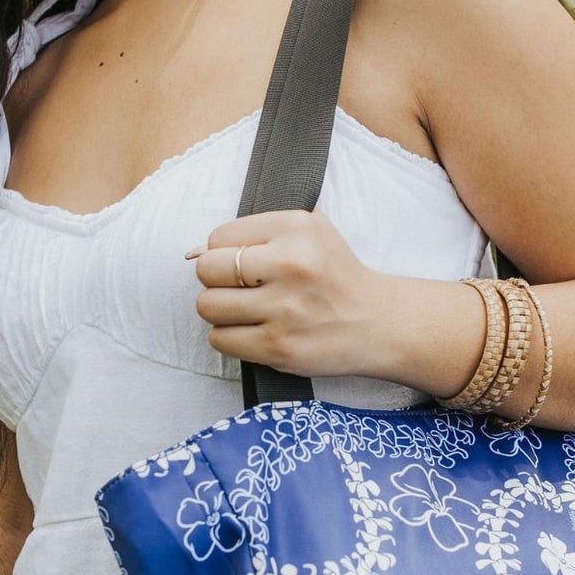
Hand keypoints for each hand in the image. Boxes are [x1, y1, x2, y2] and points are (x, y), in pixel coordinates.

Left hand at [187, 209, 389, 377]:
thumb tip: (197, 251)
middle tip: (240, 289)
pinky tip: (254, 332)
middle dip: (216, 281)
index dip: (224, 254)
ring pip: (208, 306)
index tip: (246, 266)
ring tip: (246, 311)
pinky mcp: (278, 347)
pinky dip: (230, 338)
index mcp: (294, 228)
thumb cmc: (335, 276)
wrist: (377, 323)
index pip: (218, 238)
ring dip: (220, 311)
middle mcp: (289, 265)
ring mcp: (283, 309)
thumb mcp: (310, 230)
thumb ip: (259, 232)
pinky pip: (220, 340)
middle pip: (206, 270)